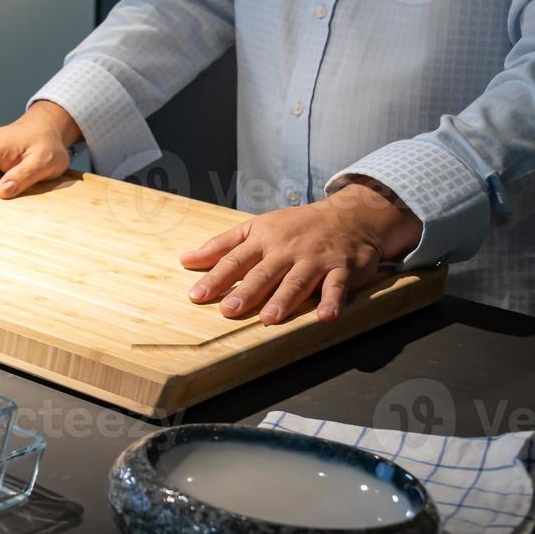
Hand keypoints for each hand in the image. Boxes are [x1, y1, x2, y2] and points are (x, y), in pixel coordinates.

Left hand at [182, 183, 423, 324]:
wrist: (349, 215)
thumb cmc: (295, 227)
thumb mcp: (256, 228)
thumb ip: (221, 245)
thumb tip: (185, 260)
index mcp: (263, 239)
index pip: (235, 260)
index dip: (215, 279)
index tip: (196, 296)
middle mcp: (287, 249)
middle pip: (264, 272)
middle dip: (247, 291)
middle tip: (229, 310)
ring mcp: (315, 259)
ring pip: (297, 280)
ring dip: (284, 299)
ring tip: (269, 318)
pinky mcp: (342, 268)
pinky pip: (337, 286)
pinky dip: (332, 300)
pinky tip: (325, 316)